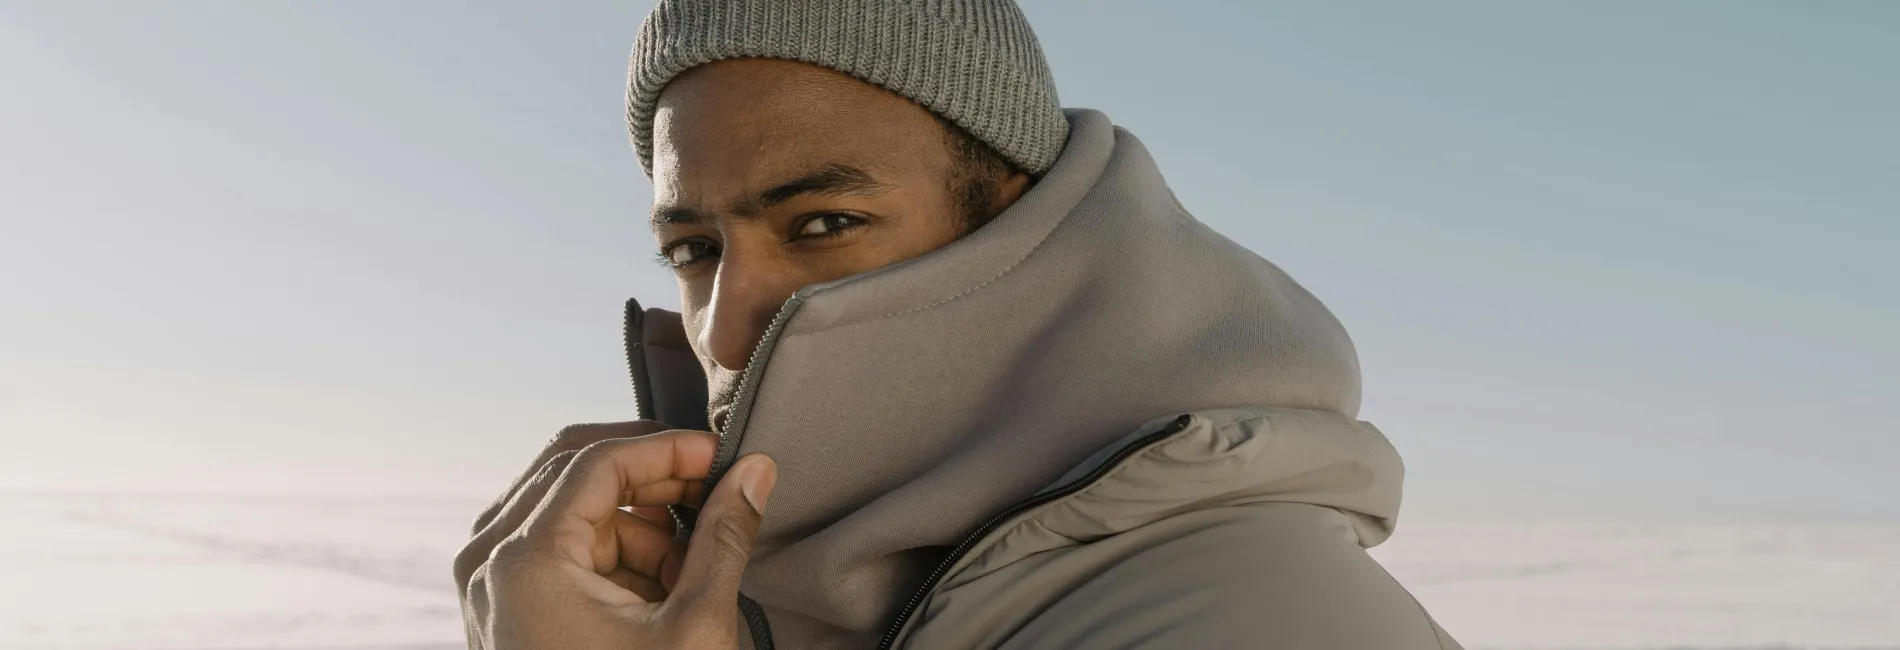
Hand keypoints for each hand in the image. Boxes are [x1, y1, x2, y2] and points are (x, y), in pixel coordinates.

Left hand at [453, 422, 777, 648]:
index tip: (720, 455)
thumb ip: (725, 537)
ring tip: (689, 563)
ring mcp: (489, 585)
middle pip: (573, 470)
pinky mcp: (504, 605)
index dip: (668, 448)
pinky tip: (661, 586)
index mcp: (525, 562)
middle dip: (652, 478)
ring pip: (568, 506)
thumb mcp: (694, 625)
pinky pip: (560, 545)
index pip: (598, 461)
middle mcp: (490, 563)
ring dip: (635, 519)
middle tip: (712, 492)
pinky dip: (613, 551)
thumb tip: (753, 473)